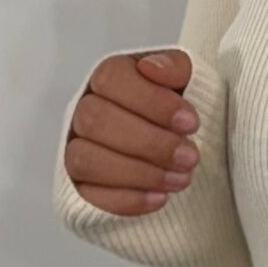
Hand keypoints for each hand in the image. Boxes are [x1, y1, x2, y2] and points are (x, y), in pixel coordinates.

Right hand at [64, 50, 200, 215]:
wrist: (178, 143)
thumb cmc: (177, 107)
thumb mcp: (186, 80)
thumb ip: (174, 67)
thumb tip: (151, 68)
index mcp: (109, 77)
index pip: (112, 79)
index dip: (152, 101)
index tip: (191, 123)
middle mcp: (85, 109)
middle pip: (96, 121)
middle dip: (149, 143)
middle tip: (190, 157)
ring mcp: (76, 147)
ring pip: (86, 160)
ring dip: (138, 173)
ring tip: (180, 179)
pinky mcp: (78, 185)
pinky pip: (89, 196)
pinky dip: (127, 200)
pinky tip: (160, 198)